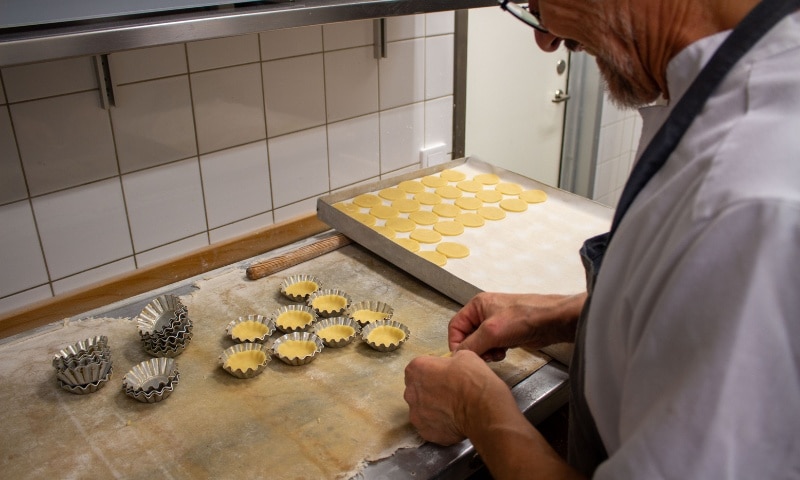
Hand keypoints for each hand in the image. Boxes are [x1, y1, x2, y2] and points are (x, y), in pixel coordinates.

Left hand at [403, 350, 513, 444]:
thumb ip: (450, 361)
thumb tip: (451, 368)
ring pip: (421, 409)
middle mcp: (410, 392)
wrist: (482, 409)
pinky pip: (429, 426)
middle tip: (449, 392)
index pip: (418, 368)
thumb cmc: (472, 379)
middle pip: (417, 390)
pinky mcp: (425, 432)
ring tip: (452, 410)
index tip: (444, 375)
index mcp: (416, 369)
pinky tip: (452, 422)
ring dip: (433, 409)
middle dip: (429, 390)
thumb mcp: (464, 356)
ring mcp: (416, 414)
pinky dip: (438, 424)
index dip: (432, 371)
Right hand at [449, 292, 585, 360]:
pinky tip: (504, 353)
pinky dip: (495, 352)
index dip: (456, 342)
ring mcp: (496, 323)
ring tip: (496, 354)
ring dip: (485, 352)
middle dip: (474, 348)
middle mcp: (484, 312)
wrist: (552, 321)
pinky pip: (493, 345)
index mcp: (477, 305)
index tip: (463, 357)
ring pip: (480, 342)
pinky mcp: (507, 333)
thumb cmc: (523, 318)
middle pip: (467, 335)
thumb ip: (471, 345)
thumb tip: (458, 356)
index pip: (455, 326)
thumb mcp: (491, 332)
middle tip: (484, 356)